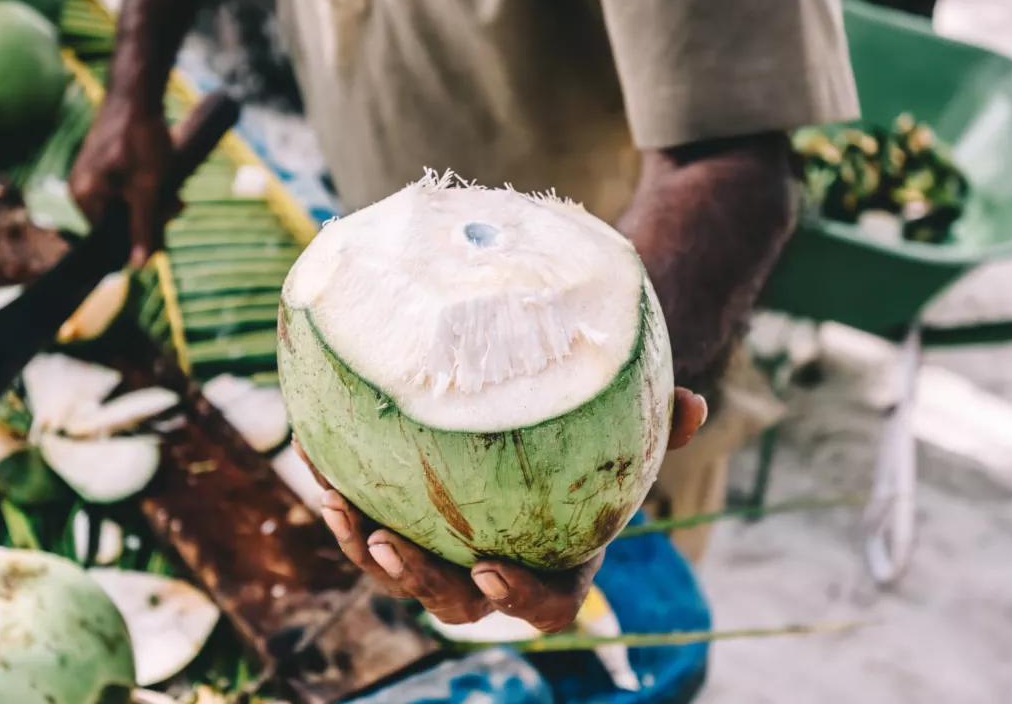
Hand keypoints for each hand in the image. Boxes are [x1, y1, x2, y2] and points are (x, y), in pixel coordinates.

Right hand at [68, 94, 175, 266]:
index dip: (140, 236)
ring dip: (151, 201)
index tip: (165, 224)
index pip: (110, 238)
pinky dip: (144, 186)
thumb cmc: (141, 139)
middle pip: (118, 220)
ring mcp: (89, 174)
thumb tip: (138, 266)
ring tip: (173, 188)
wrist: (138, 93)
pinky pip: (123, 186)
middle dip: (149, 216)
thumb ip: (143, 228)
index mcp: (84, 197)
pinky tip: (161, 174)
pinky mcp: (101, 162)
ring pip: (124, 203)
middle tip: (176, 203)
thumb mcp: (148, 190)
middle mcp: (79, 188)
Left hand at [303, 387, 708, 631]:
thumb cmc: (594, 442)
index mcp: (556, 564)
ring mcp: (443, 554)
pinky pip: (364, 522)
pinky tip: (313, 451)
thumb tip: (699, 404)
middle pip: (452, 603)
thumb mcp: (629, 436)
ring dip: (362, 546)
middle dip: (417, 579)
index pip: (543, 607)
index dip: (516, 599)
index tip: (491, 568)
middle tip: (389, 545)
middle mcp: (495, 571)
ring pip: (395, 572)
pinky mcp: (401, 524)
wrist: (550, 431)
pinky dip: (340, 494)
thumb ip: (660, 428)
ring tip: (339, 504)